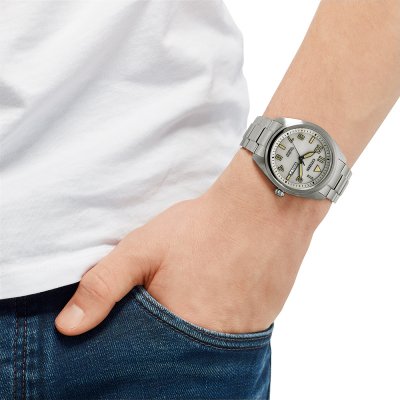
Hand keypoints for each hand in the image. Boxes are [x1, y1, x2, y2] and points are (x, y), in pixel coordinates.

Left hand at [55, 149, 329, 335]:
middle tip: (173, 305)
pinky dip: (222, 322)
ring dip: (198, 330)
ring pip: (209, 347)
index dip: (140, 345)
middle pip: (180, 355)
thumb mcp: (142, 249)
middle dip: (170, 337)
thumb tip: (67, 328)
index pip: (147, 360)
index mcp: (179, 329)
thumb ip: (103, 287)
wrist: (265, 206)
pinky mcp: (265, 322)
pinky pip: (235, 336)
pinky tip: (220, 297)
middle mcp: (214, 344)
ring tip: (196, 300)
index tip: (143, 325)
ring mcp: (245, 336)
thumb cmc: (202, 226)